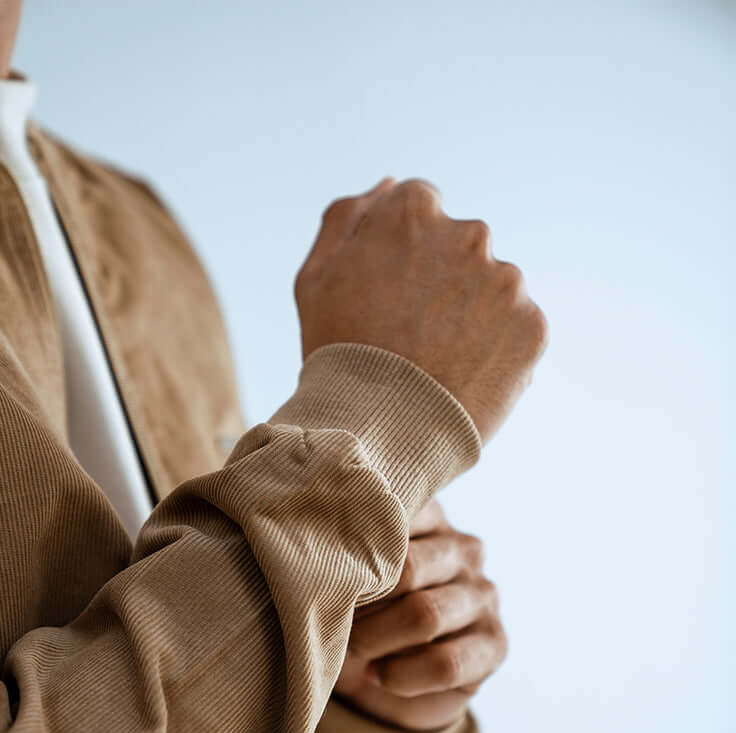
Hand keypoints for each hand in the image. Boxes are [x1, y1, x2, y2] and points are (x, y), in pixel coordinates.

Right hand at [294, 177, 547, 442]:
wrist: (377, 431)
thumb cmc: (337, 354)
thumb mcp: (316, 277)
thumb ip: (349, 217)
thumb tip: (389, 184)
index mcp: (414, 210)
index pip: (420, 211)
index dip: (403, 256)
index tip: (391, 296)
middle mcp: (469, 234)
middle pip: (461, 249)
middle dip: (443, 283)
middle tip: (412, 338)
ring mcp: (506, 281)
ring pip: (493, 292)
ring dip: (473, 318)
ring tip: (438, 364)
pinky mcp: (533, 327)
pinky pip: (518, 332)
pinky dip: (498, 352)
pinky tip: (463, 379)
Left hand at [332, 499, 507, 732]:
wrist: (383, 676)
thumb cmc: (359, 612)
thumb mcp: (348, 579)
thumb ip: (343, 556)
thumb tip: (317, 558)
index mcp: (429, 518)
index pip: (395, 517)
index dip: (352, 551)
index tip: (322, 574)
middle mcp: (464, 549)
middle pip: (407, 569)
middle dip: (361, 603)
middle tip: (331, 620)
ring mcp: (483, 595)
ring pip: (426, 615)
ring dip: (376, 639)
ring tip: (352, 650)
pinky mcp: (495, 643)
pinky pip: (445, 663)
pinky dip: (401, 675)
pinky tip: (377, 675)